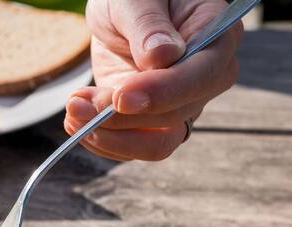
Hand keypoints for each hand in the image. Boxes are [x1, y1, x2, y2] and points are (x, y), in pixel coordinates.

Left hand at [65, 0, 240, 160]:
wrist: (122, 8)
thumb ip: (149, 25)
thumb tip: (164, 58)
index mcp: (217, 37)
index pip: (202, 76)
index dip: (163, 92)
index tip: (122, 96)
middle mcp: (205, 77)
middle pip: (176, 116)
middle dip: (122, 117)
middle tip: (79, 102)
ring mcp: (180, 104)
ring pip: (157, 144)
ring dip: (110, 137)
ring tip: (74, 111)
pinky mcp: (152, 120)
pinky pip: (134, 147)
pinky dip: (103, 141)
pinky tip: (76, 120)